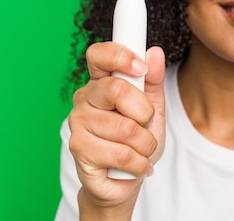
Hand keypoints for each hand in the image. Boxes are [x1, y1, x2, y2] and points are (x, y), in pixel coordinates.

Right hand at [67, 42, 165, 219]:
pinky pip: (122, 154)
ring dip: (145, 144)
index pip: (99, 55)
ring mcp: (78, 124)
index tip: (141, 68)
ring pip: (125, 128)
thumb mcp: (152, 107)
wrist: (126, 180)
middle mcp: (84, 98)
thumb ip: (153, 80)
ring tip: (141, 150)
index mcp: (101, 82)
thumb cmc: (137, 140)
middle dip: (144, 112)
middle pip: (116, 90)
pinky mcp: (79, 150)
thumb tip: (155, 53)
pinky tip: (133, 164)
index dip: (120, 56)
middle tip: (146, 124)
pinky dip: (139, 162)